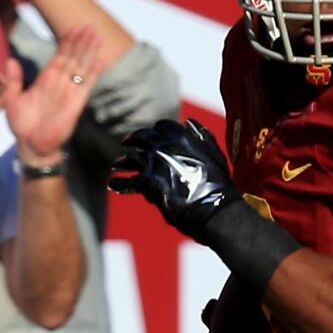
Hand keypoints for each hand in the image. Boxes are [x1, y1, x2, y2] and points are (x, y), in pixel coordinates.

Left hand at [6, 27, 102, 163]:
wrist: (31, 146)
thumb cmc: (22, 125)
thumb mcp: (12, 98)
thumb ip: (14, 80)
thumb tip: (11, 60)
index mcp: (45, 80)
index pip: (59, 57)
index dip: (66, 43)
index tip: (73, 29)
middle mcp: (59, 84)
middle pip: (73, 58)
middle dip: (80, 42)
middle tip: (88, 26)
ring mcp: (68, 93)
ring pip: (80, 68)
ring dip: (88, 52)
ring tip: (95, 36)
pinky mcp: (75, 104)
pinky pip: (86, 86)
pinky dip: (93, 74)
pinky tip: (101, 62)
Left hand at [108, 118, 239, 242]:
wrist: (215, 209)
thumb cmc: (219, 185)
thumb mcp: (215, 154)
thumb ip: (202, 136)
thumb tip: (189, 123)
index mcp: (182, 137)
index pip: (162, 126)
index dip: (156, 130)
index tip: (151, 133)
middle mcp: (165, 146)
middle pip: (142, 138)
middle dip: (133, 139)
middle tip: (126, 143)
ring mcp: (155, 163)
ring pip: (132, 159)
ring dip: (123, 162)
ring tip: (116, 166)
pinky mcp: (148, 183)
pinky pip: (128, 182)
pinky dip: (120, 183)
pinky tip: (113, 185)